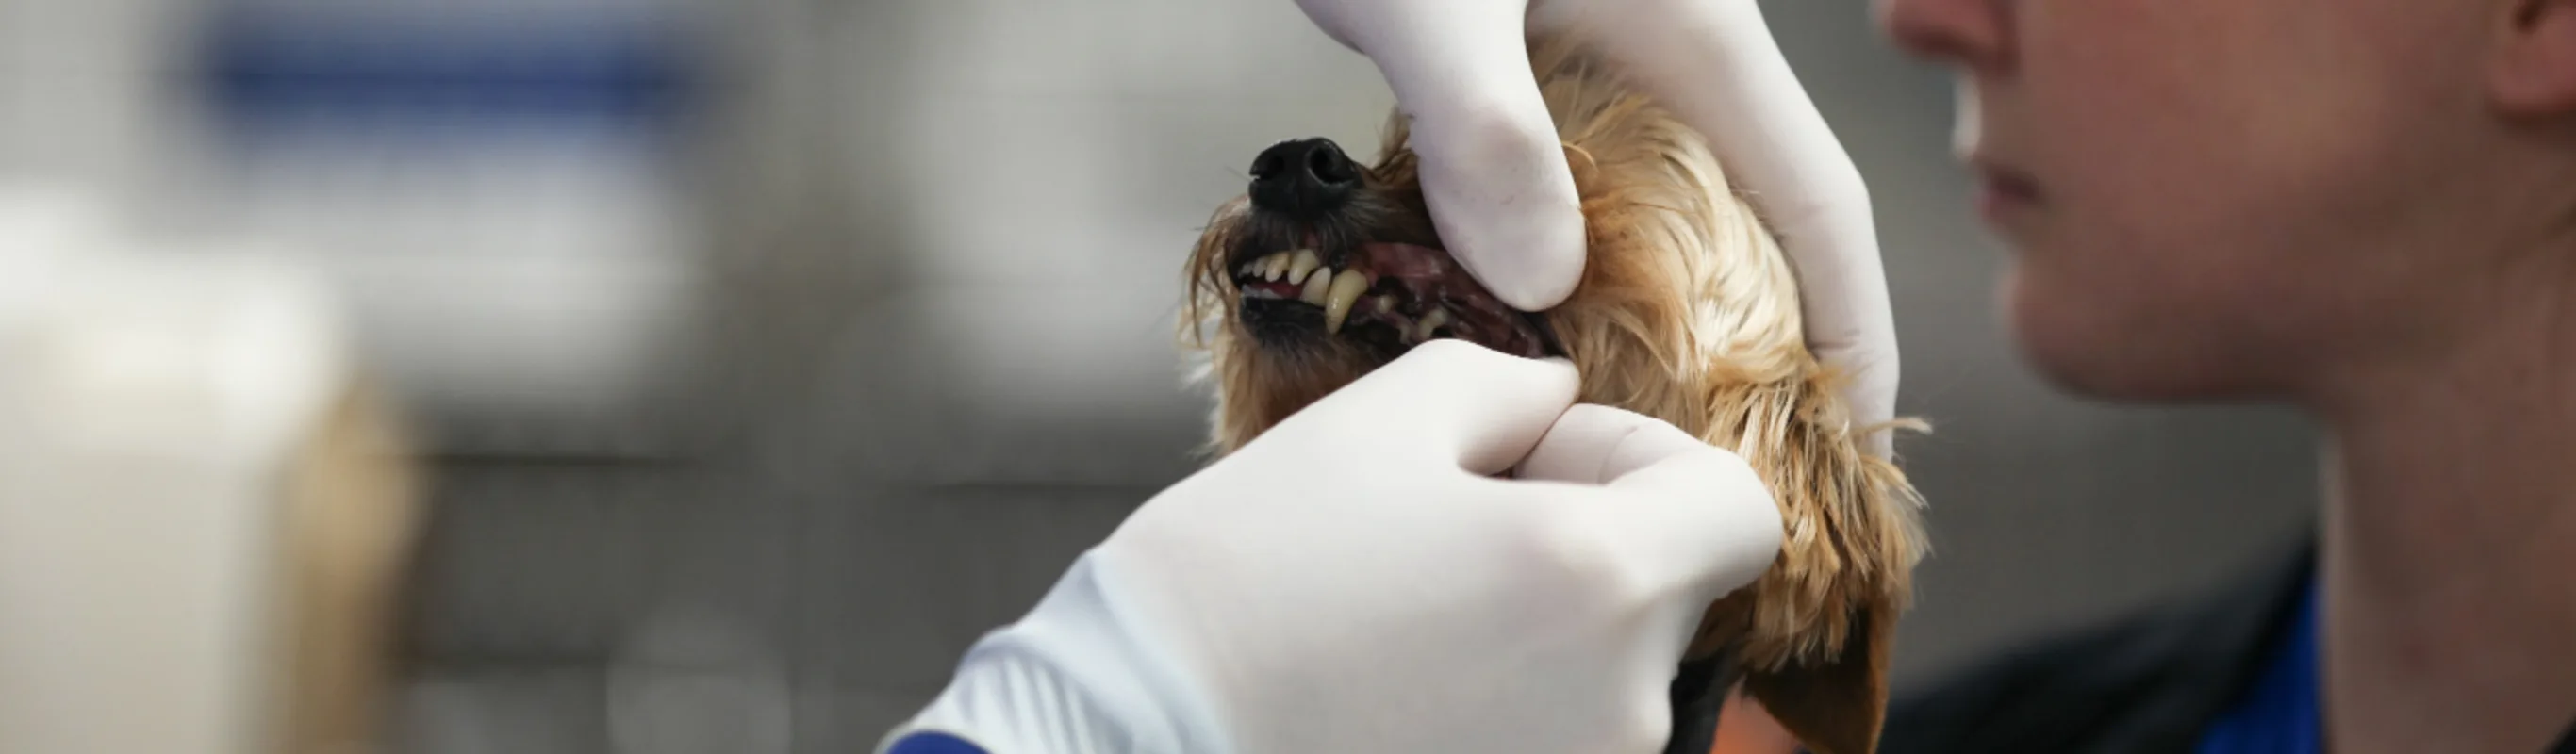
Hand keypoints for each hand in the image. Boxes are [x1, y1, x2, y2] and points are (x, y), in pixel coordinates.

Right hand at [880, 341, 1784, 753]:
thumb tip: (1561, 404)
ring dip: (1538, 633)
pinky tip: (1396, 686)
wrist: (1136, 738)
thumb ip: (1509, 386)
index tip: (1536, 464)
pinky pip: (1549, 741)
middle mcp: (1621, 707)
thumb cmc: (1244, 579)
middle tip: (1448, 531)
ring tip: (1405, 618)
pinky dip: (1501, 708)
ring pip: (1605, 680)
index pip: (1738, 512)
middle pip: (1670, 598)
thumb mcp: (1376, 424)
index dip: (1647, 464)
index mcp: (1602, 581)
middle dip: (1586, 545)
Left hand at [1291, 0, 1902, 455]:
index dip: (1855, 325)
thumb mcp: (1430, 1)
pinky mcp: (1522, 60)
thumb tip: (1546, 284)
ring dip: (1673, 315)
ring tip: (1648, 431)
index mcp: (1694, 34)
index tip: (1860, 441)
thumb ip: (1485, 128)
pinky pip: (1584, 185)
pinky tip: (1532, 331)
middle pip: (1757, 217)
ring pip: (1669, 208)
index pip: (1817, 201)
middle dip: (1770, 346)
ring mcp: (1595, 55)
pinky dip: (1579, 265)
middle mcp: (1666, 48)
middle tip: (1745, 475)